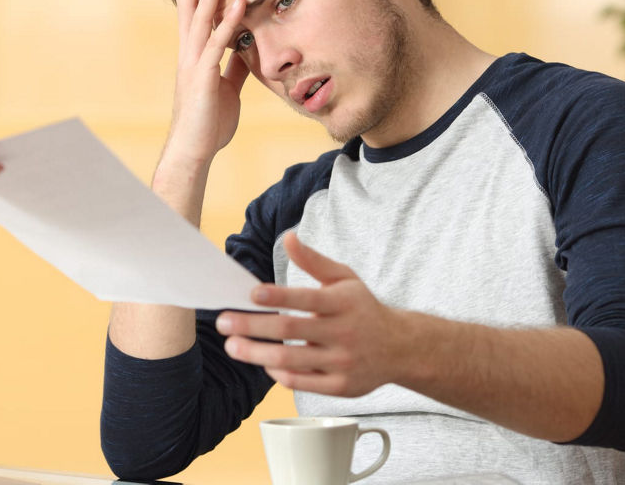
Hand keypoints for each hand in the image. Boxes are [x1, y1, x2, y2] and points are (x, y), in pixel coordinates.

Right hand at [163, 0, 250, 165]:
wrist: (193, 150)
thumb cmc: (208, 123)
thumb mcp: (225, 90)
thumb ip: (233, 68)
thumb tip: (245, 52)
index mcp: (193, 59)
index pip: (191, 20)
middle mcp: (189, 57)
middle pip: (192, 13)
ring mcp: (194, 65)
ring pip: (202, 21)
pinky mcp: (205, 76)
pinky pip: (219, 44)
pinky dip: (229, 22)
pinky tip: (239, 4)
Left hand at [215, 231, 404, 396]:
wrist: (400, 348)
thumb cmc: (363, 308)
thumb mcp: (345, 278)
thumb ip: (313, 260)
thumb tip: (288, 237)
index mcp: (343, 303)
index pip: (305, 299)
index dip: (277, 297)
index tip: (250, 294)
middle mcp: (343, 333)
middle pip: (290, 331)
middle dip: (252, 327)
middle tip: (223, 323)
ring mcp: (342, 362)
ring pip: (290, 361)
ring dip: (255, 354)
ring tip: (232, 346)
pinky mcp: (341, 387)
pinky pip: (301, 383)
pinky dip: (277, 374)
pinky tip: (262, 363)